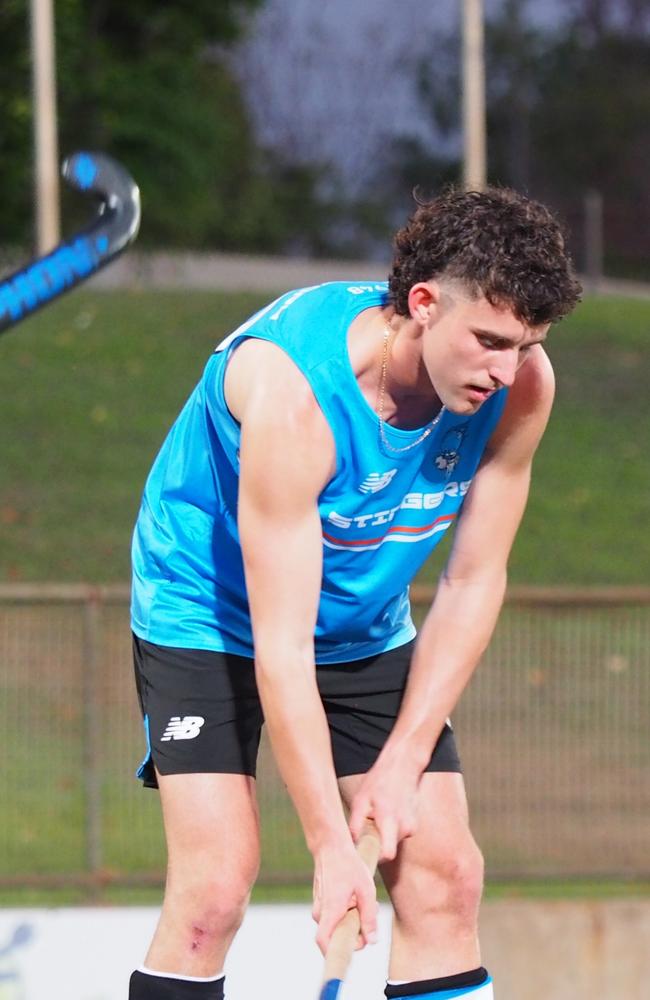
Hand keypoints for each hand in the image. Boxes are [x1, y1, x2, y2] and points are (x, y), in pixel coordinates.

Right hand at [312, 839, 377, 954]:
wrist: (331, 846)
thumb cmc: (349, 865)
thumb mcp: (366, 890)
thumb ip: (369, 917)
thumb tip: (372, 941)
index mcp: (330, 910)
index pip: (324, 943)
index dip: (340, 949)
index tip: (359, 939)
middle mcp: (320, 912)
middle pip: (336, 937)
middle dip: (355, 931)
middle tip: (369, 912)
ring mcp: (319, 907)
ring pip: (336, 926)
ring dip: (352, 920)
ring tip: (363, 901)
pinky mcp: (321, 903)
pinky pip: (333, 917)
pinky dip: (346, 913)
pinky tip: (355, 897)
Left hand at [348, 756, 419, 860]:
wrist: (403, 766)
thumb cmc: (380, 781)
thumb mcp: (361, 799)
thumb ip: (356, 823)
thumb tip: (352, 843)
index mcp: (390, 820)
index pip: (387, 854)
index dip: (375, 858)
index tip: (365, 854)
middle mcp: (405, 826)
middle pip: (388, 849)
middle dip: (376, 843)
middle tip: (367, 829)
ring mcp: (412, 826)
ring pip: (393, 842)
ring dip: (383, 835)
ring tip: (377, 817)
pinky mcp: (414, 825)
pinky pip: (398, 835)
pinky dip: (390, 830)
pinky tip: (386, 814)